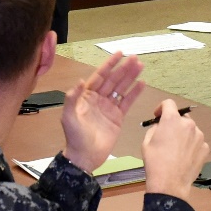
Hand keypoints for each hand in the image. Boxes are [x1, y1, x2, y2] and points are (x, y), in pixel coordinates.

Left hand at [61, 53, 145, 173]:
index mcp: (86, 96)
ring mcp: (109, 107)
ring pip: (121, 88)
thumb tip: (80, 81)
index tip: (119, 54)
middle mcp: (98, 99)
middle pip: (113, 80)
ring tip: (140, 66)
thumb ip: (73, 99)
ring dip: (130, 77)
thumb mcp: (69, 117)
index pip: (99, 76)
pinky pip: (127, 102)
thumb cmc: (75, 137)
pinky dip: (134, 93)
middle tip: (135, 58)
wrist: (85, 157)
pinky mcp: (118, 117)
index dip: (109, 65)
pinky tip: (142, 83)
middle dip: (123, 69)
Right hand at [142, 100, 207, 199]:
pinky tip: (185, 157)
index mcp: (172, 120)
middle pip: (181, 118)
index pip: (169, 103)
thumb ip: (155, 128)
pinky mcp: (206, 148)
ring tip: (176, 150)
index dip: (161, 108)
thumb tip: (161, 126)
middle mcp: (189, 124)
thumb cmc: (154, 162)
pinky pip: (197, 142)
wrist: (169, 184)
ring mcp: (200, 136)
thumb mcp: (147, 142)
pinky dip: (191, 146)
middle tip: (167, 136)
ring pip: (191, 130)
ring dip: (184, 135)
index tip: (158, 116)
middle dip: (174, 123)